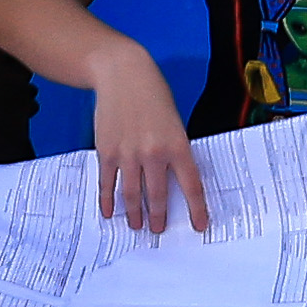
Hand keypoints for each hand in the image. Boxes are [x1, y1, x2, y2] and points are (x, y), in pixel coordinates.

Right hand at [78, 51, 200, 230]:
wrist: (123, 76)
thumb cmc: (154, 97)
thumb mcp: (175, 123)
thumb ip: (174, 150)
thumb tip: (172, 178)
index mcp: (178, 146)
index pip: (191, 185)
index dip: (196, 209)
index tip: (199, 226)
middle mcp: (154, 153)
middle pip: (159, 195)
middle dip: (159, 216)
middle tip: (159, 230)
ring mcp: (128, 154)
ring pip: (132, 193)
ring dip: (135, 213)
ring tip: (137, 226)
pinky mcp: (107, 151)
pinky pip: (108, 182)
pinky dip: (108, 200)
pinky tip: (110, 212)